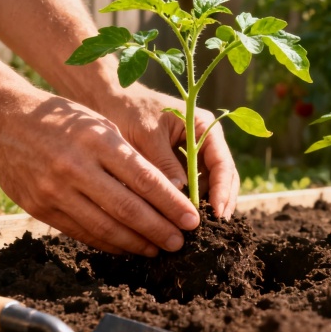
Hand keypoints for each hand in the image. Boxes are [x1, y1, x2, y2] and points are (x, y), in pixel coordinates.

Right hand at [0, 91, 201, 255]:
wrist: (1, 120)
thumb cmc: (60, 118)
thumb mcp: (98, 124)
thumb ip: (127, 156)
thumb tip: (166, 190)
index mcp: (97, 141)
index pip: (144, 180)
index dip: (171, 204)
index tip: (192, 219)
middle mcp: (76, 167)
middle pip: (128, 209)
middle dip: (160, 229)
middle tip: (182, 242)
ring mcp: (55, 191)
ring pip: (105, 227)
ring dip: (136, 243)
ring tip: (159, 249)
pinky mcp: (40, 209)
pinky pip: (82, 232)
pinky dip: (108, 243)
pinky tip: (127, 246)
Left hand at [98, 85, 240, 219]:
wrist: (108, 101)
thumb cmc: (128, 111)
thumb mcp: (147, 136)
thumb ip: (164, 163)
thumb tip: (180, 194)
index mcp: (202, 126)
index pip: (222, 162)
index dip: (223, 189)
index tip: (217, 212)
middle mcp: (203, 141)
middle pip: (223, 176)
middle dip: (222, 201)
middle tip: (216, 227)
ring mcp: (193, 155)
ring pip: (209, 185)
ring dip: (207, 205)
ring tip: (201, 230)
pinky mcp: (179, 166)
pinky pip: (191, 188)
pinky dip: (189, 203)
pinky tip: (184, 220)